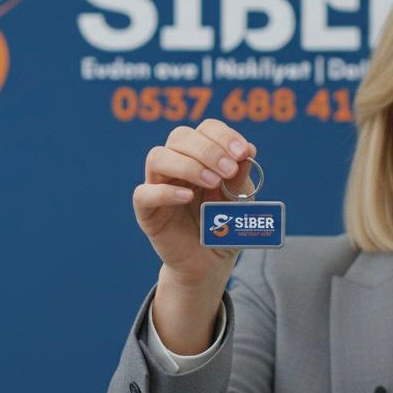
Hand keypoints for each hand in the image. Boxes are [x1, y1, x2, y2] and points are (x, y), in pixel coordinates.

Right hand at [133, 119, 256, 294]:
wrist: (211, 263)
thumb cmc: (225, 227)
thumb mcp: (240, 202)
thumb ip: (241, 178)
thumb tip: (248, 151)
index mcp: (201, 156)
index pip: (206, 129)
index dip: (223, 136)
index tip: (243, 154)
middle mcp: (176, 164)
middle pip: (180, 136)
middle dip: (207, 149)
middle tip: (228, 171)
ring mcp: (158, 185)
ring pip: (158, 157)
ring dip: (188, 165)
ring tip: (212, 182)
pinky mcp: (146, 211)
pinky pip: (144, 193)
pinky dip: (165, 192)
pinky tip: (187, 197)